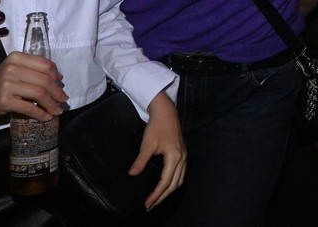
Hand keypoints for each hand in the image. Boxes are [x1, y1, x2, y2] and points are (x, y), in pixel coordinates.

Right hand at [0, 52, 66, 120]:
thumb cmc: (1, 83)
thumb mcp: (16, 70)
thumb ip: (35, 71)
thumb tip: (59, 78)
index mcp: (17, 58)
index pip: (45, 65)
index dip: (56, 76)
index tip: (60, 85)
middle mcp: (11, 68)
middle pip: (45, 80)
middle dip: (57, 92)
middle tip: (63, 100)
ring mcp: (6, 84)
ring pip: (39, 93)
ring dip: (52, 104)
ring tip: (57, 110)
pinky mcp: (3, 101)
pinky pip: (29, 108)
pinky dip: (41, 113)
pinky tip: (46, 117)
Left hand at [132, 91, 185, 209]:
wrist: (167, 112)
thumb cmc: (157, 127)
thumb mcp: (147, 144)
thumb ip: (141, 161)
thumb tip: (132, 174)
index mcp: (175, 157)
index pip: (166, 182)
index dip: (156, 194)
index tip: (147, 203)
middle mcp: (182, 159)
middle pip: (175, 184)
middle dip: (163, 197)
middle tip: (150, 206)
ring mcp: (185, 156)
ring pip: (180, 180)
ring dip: (169, 192)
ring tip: (158, 199)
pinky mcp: (183, 154)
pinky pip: (181, 174)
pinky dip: (174, 183)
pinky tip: (166, 186)